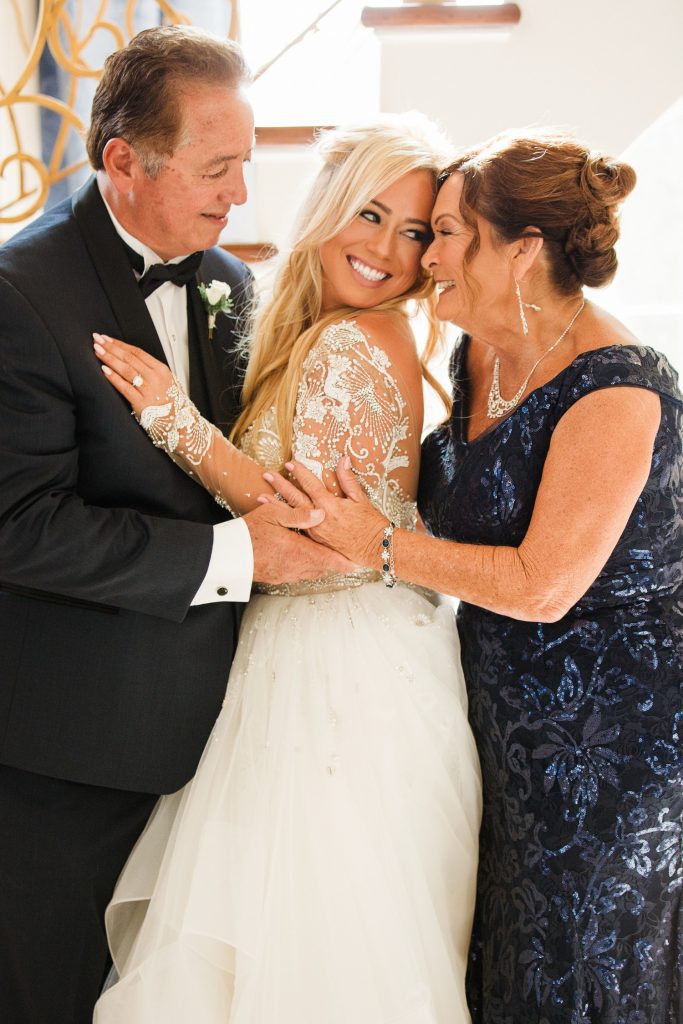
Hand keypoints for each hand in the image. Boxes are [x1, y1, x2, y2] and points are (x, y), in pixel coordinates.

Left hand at [93, 333, 172, 417]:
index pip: (137, 352)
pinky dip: (114, 378)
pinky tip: (104, 370)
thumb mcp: (164, 380)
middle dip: (111, 348)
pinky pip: (125, 387)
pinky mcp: (141, 402)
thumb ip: (149, 369)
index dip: (120, 344)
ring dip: (110, 358)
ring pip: (126, 370)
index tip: (107, 338)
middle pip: (130, 358)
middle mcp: (155, 377)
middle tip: (97, 339)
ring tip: (97, 351)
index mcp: (161, 369)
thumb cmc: (168, 401)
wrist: (176, 422)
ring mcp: (149, 390)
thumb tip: (127, 357)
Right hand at [242, 501, 354, 584]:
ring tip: (330, 561)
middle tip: (347, 562)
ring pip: (312, 573)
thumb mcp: (272, 515)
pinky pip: (299, 575)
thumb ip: (298, 515)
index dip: (344, 561)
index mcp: (298, 551)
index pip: (329, 559)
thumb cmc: (248, 532)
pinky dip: (308, 570)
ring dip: (322, 567)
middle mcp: (296, 566)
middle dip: (336, 564)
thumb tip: (320, 513)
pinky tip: (306, 563)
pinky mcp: (277, 578)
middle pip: (323, 568)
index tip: (356, 563)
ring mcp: (286, 574)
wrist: (226, 556)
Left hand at [259, 458, 387, 568]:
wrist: (375, 549)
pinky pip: (297, 529)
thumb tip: (343, 460)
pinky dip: (286, 523)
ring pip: (292, 516)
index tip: (290, 463)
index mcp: (330, 506)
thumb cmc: (371, 525)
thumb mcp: (361, 499)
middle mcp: (319, 519)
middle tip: (267, 475)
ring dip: (276, 505)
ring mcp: (316, 532)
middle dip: (281, 486)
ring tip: (261, 497)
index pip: (311, 485)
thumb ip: (348, 480)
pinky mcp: (316, 543)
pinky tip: (276, 519)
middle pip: (296, 498)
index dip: (300, 473)